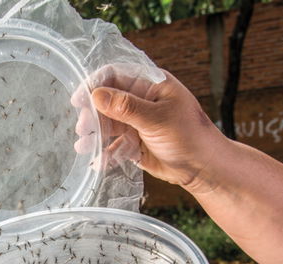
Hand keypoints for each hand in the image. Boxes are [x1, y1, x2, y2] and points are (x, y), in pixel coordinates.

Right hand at [73, 65, 228, 192]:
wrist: (203, 168)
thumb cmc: (190, 136)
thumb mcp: (157, 119)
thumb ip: (126, 107)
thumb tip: (96, 95)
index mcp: (150, 84)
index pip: (115, 75)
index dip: (95, 85)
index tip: (79, 100)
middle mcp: (141, 100)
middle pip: (106, 101)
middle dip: (92, 115)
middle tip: (83, 129)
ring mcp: (136, 122)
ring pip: (106, 124)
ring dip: (94, 135)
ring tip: (84, 147)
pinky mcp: (134, 143)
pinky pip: (113, 145)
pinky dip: (104, 153)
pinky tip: (98, 162)